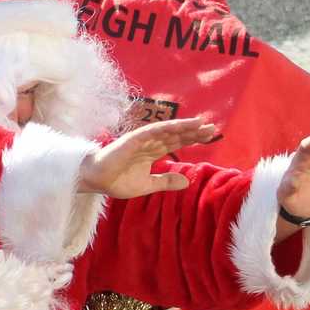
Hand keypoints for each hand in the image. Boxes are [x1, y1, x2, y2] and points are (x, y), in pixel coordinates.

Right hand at [76, 117, 219, 198]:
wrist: (96, 180)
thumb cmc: (116, 181)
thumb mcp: (147, 185)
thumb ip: (165, 182)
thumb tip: (186, 182)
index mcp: (152, 152)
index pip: (176, 142)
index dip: (192, 139)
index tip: (210, 137)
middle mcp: (150, 143)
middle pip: (176, 134)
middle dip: (194, 131)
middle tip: (213, 128)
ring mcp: (142, 140)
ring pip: (168, 130)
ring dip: (185, 126)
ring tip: (202, 124)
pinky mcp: (134, 139)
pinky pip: (154, 131)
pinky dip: (168, 127)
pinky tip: (181, 126)